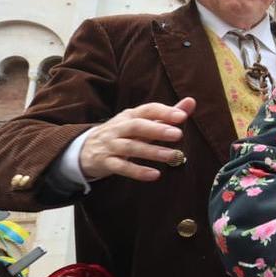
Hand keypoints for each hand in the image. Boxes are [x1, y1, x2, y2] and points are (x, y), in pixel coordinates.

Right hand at [79, 98, 196, 181]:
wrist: (84, 148)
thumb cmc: (122, 133)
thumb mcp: (142, 122)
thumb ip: (166, 114)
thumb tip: (191, 101)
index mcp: (130, 115)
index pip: (147, 109)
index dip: (164, 112)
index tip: (182, 116)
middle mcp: (119, 128)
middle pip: (137, 126)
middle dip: (157, 130)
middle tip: (178, 134)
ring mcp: (111, 145)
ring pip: (130, 147)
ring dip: (152, 152)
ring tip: (173, 156)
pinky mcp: (105, 162)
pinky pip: (120, 167)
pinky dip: (137, 171)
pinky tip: (154, 175)